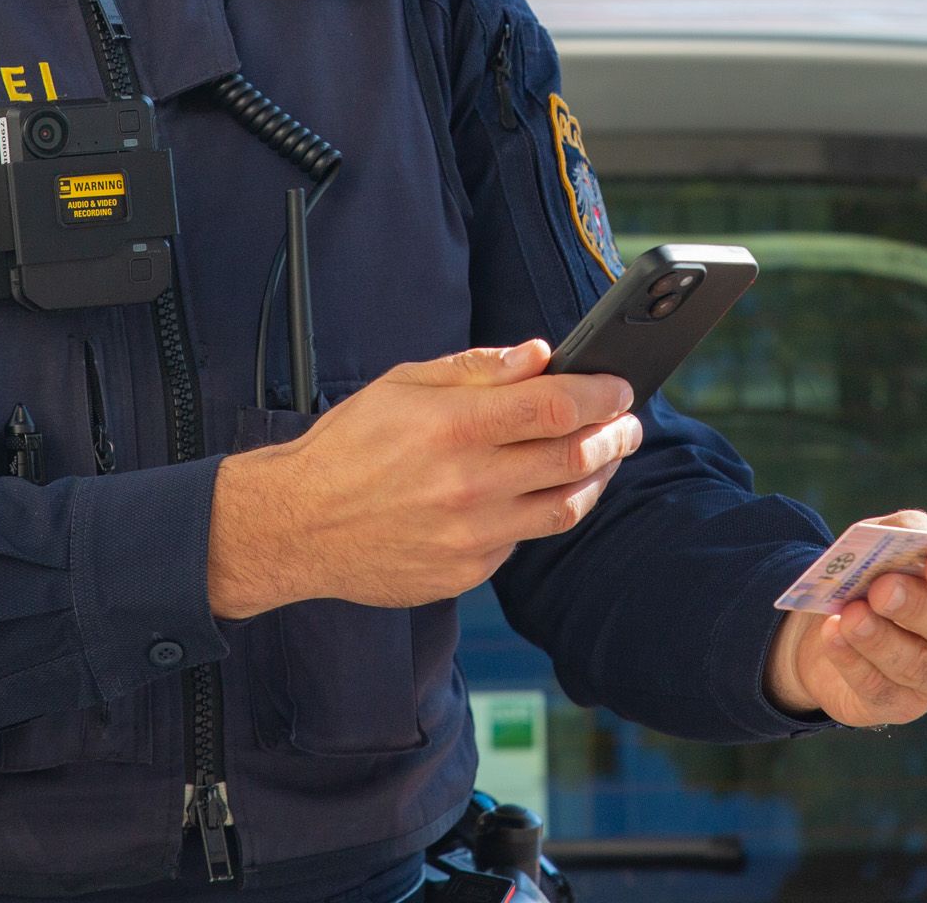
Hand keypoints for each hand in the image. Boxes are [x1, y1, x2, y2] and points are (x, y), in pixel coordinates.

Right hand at [206, 339, 641, 616]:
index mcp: (454, 426)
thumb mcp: (404, 384)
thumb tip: (539, 354)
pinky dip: (540, 512)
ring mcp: (470, 535)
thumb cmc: (349, 444)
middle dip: (616, 435)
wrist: (296, 525)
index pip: (556, 406)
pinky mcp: (465, 573)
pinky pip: (522, 540)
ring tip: (603, 460)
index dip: (601, 393)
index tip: (620, 386)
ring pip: (564, 508)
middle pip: (574, 458)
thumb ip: (478, 368)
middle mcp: (468, 483)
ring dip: (596, 479)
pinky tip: (539, 493)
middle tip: (629, 424)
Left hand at [764, 511, 926, 725]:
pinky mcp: (906, 705)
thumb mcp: (893, 537)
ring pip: (919, 665)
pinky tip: (833, 635)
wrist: (839, 618)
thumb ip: (904, 533)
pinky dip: (852, 661)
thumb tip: (893, 549)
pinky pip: (881, 689)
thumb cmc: (884, 569)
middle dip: (918, 606)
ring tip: (849, 615)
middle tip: (881, 590)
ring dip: (880, 638)